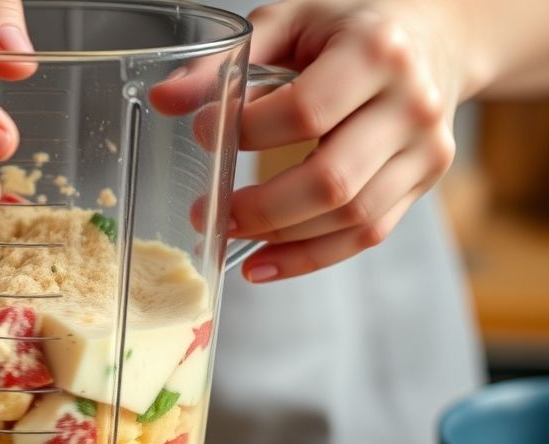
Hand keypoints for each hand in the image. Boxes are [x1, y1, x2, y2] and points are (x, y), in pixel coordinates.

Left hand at [229, 0, 466, 281]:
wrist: (437, 39)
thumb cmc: (350, 27)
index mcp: (376, 52)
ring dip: (280, 238)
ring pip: (350, 217)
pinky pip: (367, 235)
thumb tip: (164, 101)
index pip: (305, 111)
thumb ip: (226, 62)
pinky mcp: (424, 182)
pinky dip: (310, 256)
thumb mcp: (289, 23)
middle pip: (331, 180)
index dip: (248, 132)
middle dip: (259, 208)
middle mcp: (410, 104)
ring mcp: (425, 149)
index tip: (204, 133)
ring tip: (227, 235)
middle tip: (206, 213)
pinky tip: (264, 263)